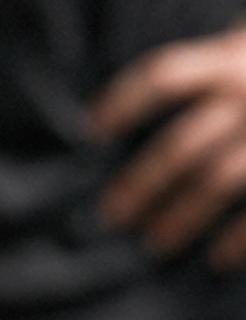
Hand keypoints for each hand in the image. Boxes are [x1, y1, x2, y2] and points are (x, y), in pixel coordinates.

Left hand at [89, 24, 245, 268]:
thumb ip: (214, 64)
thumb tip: (147, 98)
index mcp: (234, 59)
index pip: (164, 77)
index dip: (123, 101)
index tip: (89, 128)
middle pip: (182, 144)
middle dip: (142, 182)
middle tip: (111, 214)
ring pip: (217, 182)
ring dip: (181, 216)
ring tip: (152, 243)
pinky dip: (239, 240)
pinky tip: (214, 260)